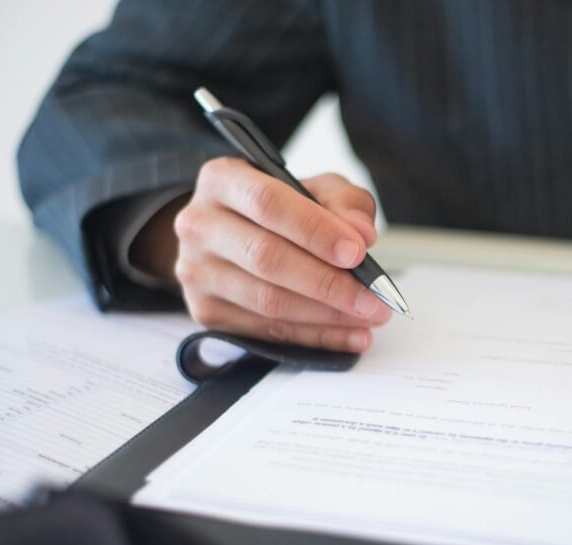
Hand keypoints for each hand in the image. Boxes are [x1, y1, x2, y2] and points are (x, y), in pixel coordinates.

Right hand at [157, 158, 391, 351]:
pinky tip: (351, 335)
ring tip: (370, 316)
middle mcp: (199, 225)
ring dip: (327, 315)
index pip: (268, 203)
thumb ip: (344, 203)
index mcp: (222, 180)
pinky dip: (316, 337)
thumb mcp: (316, 189)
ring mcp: (197, 273)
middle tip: (374, 297)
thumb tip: (362, 235)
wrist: (234, 236)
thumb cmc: (282, 209)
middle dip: (328, 282)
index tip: (358, 252)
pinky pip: (267, 331)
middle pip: (266, 257)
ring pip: (267, 301)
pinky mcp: (205, 313)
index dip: (316, 230)